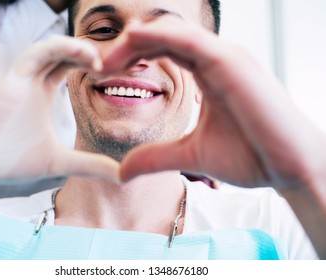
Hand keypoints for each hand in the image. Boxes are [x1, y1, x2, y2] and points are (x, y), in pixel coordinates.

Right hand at [0, 36, 119, 181]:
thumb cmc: (13, 162)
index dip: (93, 64)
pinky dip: (59, 48)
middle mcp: (35, 81)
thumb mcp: (62, 163)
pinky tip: (83, 56)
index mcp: (45, 92)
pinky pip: (37, 54)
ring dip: (77, 48)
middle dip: (90, 53)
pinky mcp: (13, 80)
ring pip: (52, 48)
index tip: (116, 73)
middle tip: (114, 65)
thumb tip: (122, 176)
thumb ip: (91, 165)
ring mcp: (24, 79)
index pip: (71, 66)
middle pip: (65, 53)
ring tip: (98, 61)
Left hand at [102, 16, 325, 192]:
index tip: (104, 74)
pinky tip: (134, 41)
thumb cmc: (251, 156)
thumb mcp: (190, 155)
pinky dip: (160, 36)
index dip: (131, 59)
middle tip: (98, 66)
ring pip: (173, 32)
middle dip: (127, 49)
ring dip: (137, 41)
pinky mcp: (232, 62)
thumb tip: (121, 170)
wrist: (289, 168)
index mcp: (207, 74)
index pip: (162, 52)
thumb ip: (156, 157)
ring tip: (108, 59)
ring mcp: (225, 57)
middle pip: (161, 38)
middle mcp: (215, 59)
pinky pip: (190, 39)